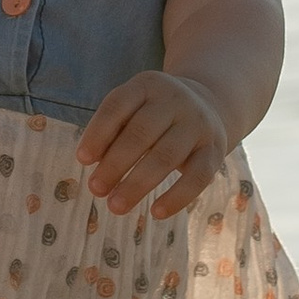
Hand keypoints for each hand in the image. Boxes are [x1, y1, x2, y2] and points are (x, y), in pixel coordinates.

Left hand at [75, 70, 232, 217]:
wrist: (210, 103)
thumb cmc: (156, 114)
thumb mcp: (135, 107)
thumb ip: (114, 129)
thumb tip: (92, 163)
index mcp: (148, 85)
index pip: (118, 106)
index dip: (98, 133)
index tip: (83, 159)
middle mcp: (175, 101)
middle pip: (141, 133)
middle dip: (115, 164)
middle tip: (95, 189)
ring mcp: (198, 125)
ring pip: (166, 156)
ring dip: (137, 184)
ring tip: (115, 206)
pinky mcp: (215, 150)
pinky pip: (198, 177)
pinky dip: (177, 197)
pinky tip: (156, 212)